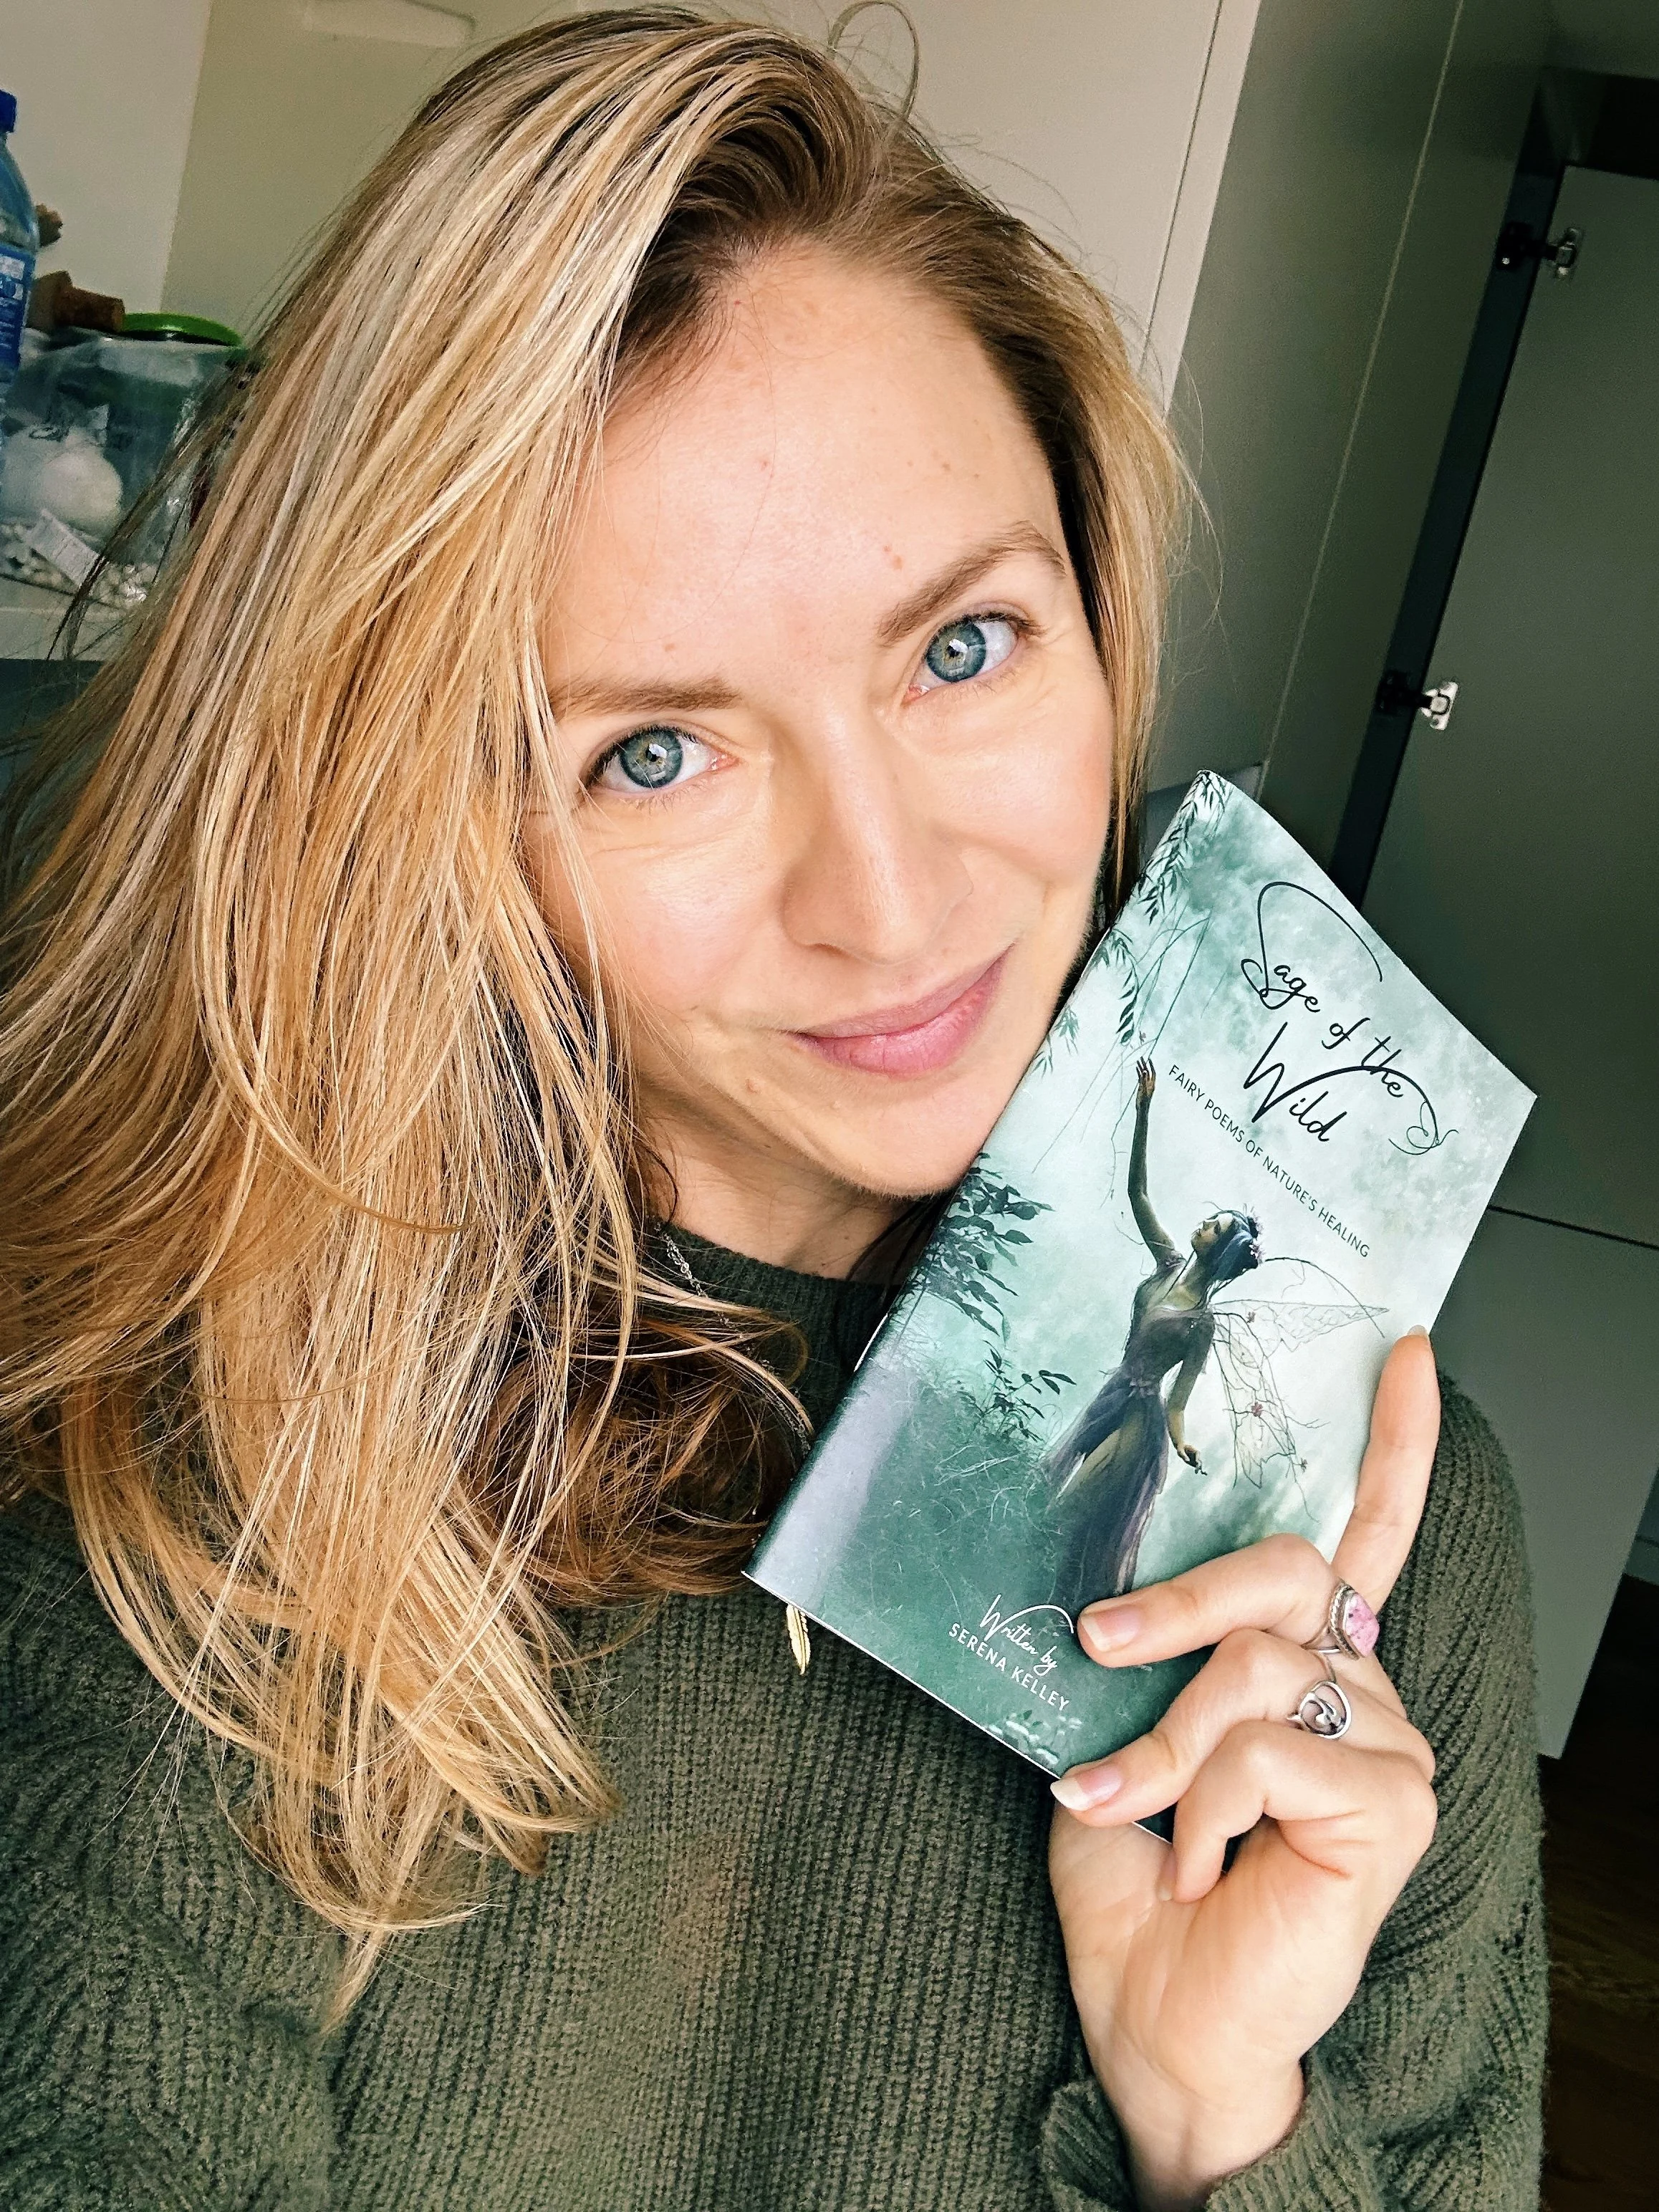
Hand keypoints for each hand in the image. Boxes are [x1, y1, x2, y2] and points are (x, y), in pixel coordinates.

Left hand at [1047, 1332, 1439, 2210]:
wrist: (1158, 2020)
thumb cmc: (1136, 1886)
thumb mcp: (1111, 1741)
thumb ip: (1134, 1665)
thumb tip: (1100, 1591)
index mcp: (1302, 1662)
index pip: (1362, 1534)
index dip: (1389, 1443)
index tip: (1400, 1350)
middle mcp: (1359, 1685)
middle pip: (1283, 1569)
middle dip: (1179, 1597)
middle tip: (1097, 1641)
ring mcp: (1387, 1742)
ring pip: (1255, 1665)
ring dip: (1160, 1744)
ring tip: (1125, 1811)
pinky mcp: (1392, 1804)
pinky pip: (1268, 1749)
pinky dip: (1202, 1805)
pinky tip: (1203, 1868)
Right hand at [1136, 1057, 1155, 1102]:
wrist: (1142, 1109)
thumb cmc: (1143, 1101)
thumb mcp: (1143, 1089)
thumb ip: (1143, 1080)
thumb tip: (1144, 1071)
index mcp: (1152, 1084)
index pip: (1152, 1072)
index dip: (1151, 1065)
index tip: (1149, 1059)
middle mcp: (1149, 1083)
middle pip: (1147, 1072)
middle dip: (1145, 1064)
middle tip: (1141, 1058)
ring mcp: (1145, 1084)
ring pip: (1143, 1074)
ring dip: (1141, 1068)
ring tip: (1137, 1061)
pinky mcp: (1141, 1087)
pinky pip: (1140, 1078)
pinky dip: (1139, 1073)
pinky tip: (1137, 1069)